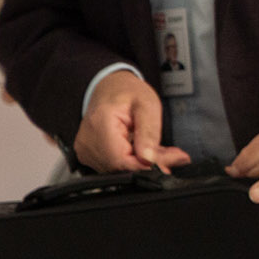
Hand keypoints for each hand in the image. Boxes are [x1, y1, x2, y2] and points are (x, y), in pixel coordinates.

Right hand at [75, 70, 191, 172]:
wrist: (109, 87)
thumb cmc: (126, 92)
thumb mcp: (147, 105)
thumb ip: (150, 133)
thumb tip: (151, 159)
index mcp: (99, 125)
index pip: (122, 161)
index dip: (149, 165)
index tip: (172, 160)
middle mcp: (88, 142)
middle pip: (122, 168)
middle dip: (149, 164)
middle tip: (171, 154)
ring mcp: (86, 151)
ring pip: (120, 170)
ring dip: (141, 164)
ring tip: (155, 148)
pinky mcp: (88, 156)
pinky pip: (114, 167)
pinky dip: (131, 162)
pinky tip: (140, 150)